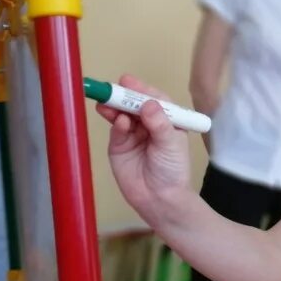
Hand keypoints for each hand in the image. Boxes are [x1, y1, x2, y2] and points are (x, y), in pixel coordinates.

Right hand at [96, 75, 191, 225]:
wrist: (160, 198)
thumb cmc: (172, 169)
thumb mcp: (171, 143)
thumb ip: (159, 123)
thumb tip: (147, 103)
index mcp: (167, 120)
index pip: (154, 99)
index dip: (142, 90)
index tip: (129, 81)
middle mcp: (148, 124)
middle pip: (134, 104)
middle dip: (124, 95)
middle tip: (115, 86)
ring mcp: (132, 134)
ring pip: (122, 114)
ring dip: (115, 106)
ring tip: (108, 101)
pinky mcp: (118, 146)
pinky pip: (116, 130)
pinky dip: (115, 123)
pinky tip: (118, 120)